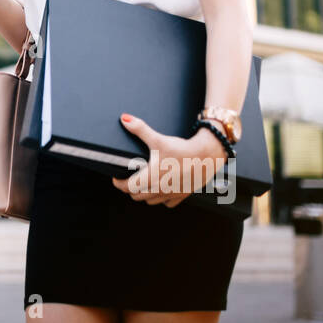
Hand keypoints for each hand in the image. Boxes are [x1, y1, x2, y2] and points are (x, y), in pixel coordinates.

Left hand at [110, 113, 228, 206]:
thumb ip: (139, 129)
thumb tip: (125, 119)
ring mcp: (171, 194)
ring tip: (144, 184)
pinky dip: (162, 198)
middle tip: (130, 179)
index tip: (116, 178)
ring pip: (150, 201)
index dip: (118, 183)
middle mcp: (159, 189)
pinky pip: (167, 203)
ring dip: (145, 194)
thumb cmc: (182, 149)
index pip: (127, 187)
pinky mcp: (182, 195)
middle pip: (136, 196)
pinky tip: (162, 188)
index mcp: (150, 177)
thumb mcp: (158, 139)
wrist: (206, 155)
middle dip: (130, 188)